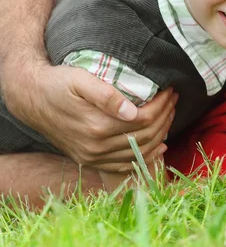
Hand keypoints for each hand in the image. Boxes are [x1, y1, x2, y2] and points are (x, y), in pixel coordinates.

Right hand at [3, 61, 177, 171]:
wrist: (32, 99)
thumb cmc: (58, 84)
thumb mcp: (80, 80)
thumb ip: (107, 96)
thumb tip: (132, 111)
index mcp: (97, 126)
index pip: (144, 119)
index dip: (162, 105)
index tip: (169, 90)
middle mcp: (96, 146)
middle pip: (145, 136)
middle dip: (165, 116)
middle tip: (173, 98)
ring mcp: (93, 156)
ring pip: (139, 152)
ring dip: (160, 133)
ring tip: (170, 113)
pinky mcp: (90, 160)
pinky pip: (124, 165)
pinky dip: (145, 157)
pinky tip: (159, 146)